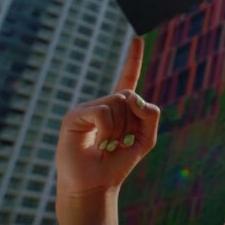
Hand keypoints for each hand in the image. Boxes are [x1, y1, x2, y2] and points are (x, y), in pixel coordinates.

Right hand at [55, 35, 159, 200]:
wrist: (95, 185)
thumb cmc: (117, 164)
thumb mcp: (145, 139)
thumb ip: (150, 115)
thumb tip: (133, 96)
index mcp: (117, 109)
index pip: (127, 79)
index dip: (133, 59)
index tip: (137, 38)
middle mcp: (101, 105)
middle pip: (129, 96)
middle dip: (132, 122)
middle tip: (119, 143)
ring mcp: (86, 108)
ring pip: (118, 103)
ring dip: (119, 129)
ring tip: (107, 145)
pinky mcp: (74, 115)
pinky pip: (103, 112)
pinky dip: (107, 130)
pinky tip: (98, 143)